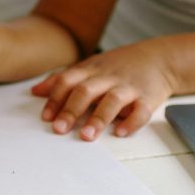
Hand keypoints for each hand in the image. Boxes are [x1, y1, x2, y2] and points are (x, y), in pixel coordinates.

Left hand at [31, 41, 177, 140]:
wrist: (159, 58)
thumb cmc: (118, 66)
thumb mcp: (89, 67)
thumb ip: (63, 79)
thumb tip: (35, 92)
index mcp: (91, 70)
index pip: (68, 81)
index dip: (56, 98)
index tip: (46, 117)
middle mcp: (108, 77)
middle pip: (86, 90)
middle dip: (71, 110)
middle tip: (59, 129)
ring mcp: (129, 87)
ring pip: (112, 100)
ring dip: (98, 118)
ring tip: (87, 135)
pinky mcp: (148, 97)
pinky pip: (141, 110)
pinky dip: (131, 121)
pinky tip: (120, 132)